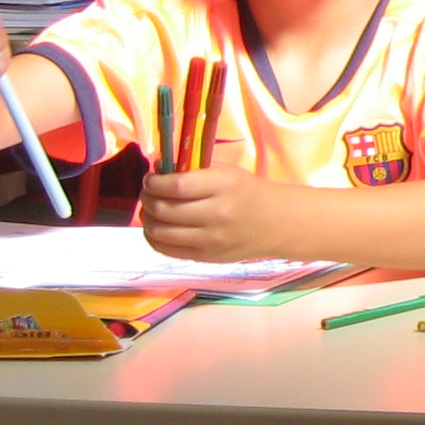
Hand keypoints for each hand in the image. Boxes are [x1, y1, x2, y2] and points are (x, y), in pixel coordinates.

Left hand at [138, 166, 286, 261]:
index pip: (176, 186)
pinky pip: (165, 249)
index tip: (151, 178)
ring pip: (159, 231)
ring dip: (147, 217)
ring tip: (152, 209)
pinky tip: (157, 227)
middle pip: (164, 209)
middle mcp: (217, 214)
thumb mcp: (227, 172)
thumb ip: (192, 168)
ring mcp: (211, 239)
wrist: (276, 224)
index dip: (154, 182)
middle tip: (148, 192)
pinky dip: (153, 237)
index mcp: (224, 186)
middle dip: (147, 198)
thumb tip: (156, 167)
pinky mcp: (205, 257)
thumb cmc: (248, 192)